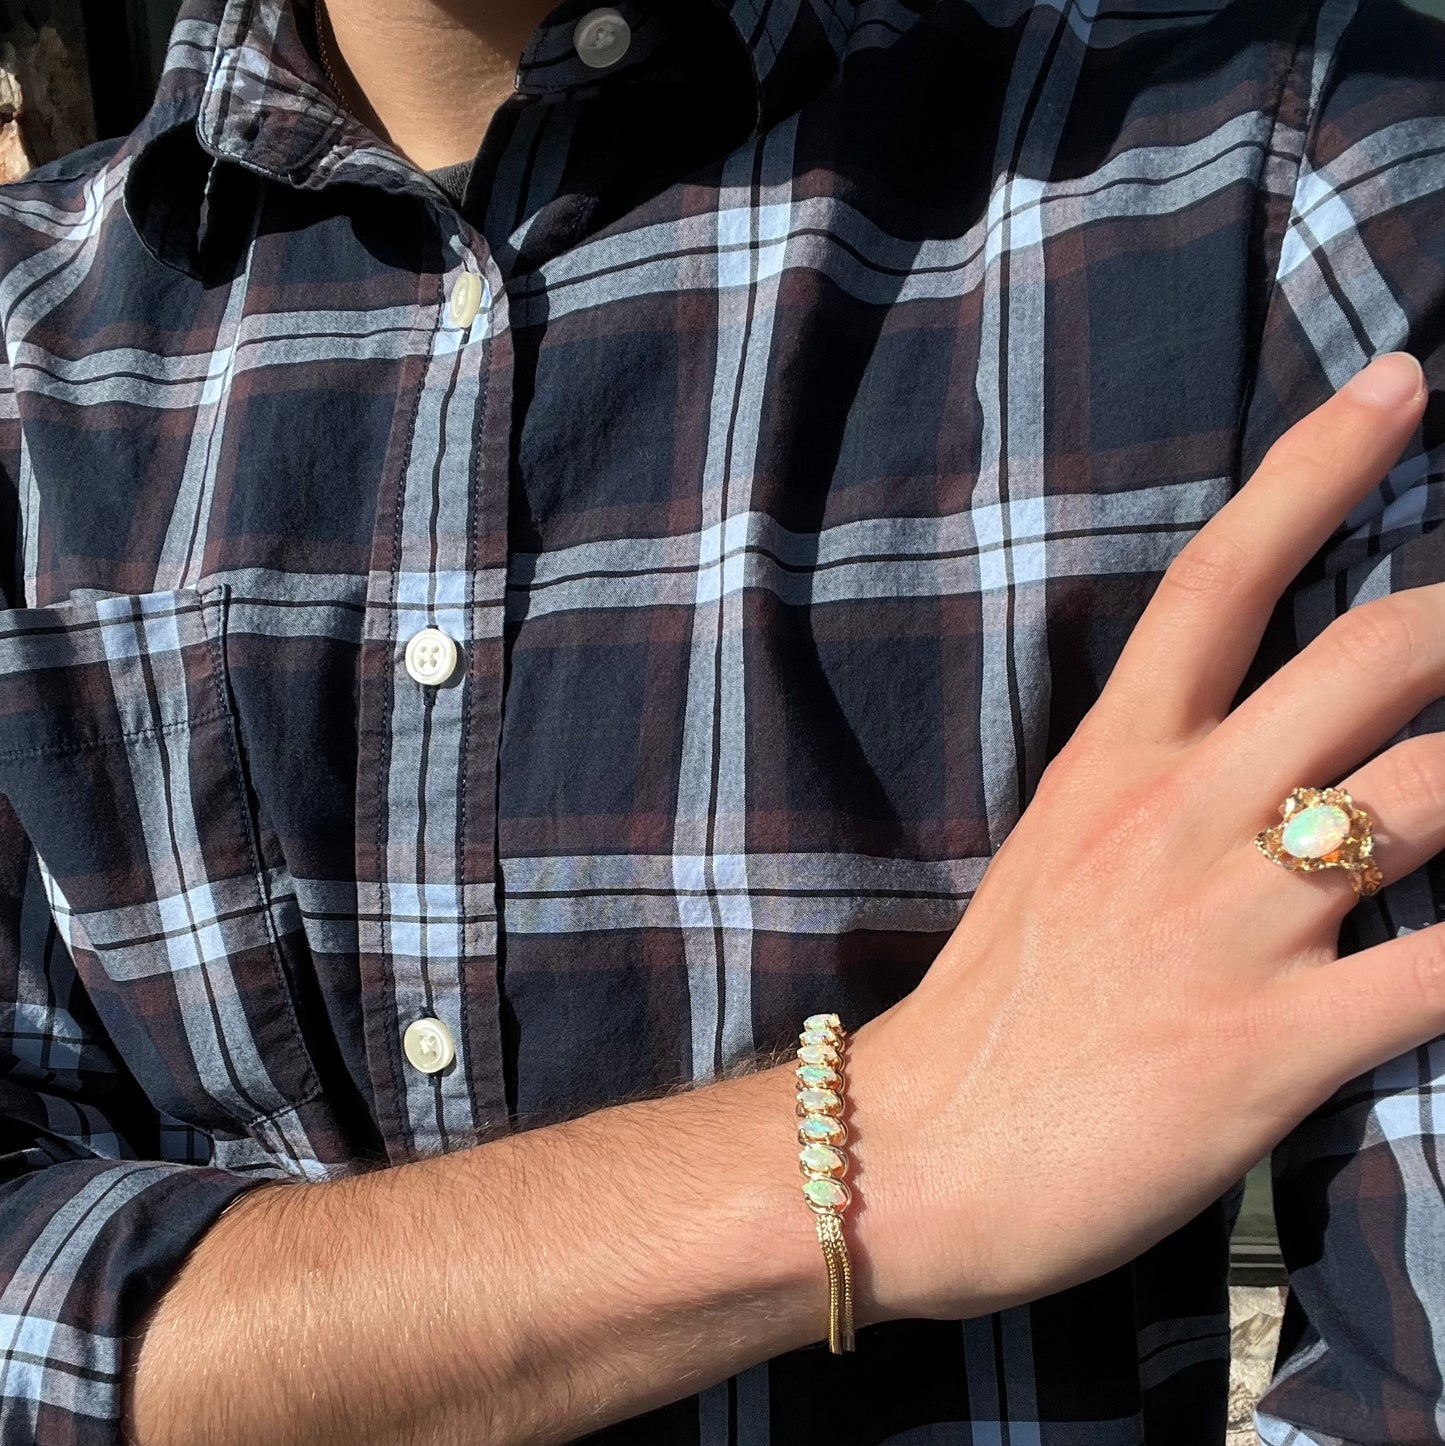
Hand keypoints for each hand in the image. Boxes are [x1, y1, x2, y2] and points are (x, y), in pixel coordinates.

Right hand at [844, 350, 1433, 1324]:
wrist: (921, 1154)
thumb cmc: (995, 1005)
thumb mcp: (1056, 857)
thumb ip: (1156, 789)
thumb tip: (1267, 748)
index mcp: (1113, 763)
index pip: (1217, 579)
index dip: (1317, 469)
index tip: (1408, 385)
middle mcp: (1175, 816)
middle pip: (1373, 657)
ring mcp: (1229, 924)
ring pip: (1436, 791)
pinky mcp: (1272, 1043)